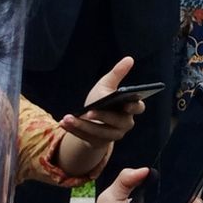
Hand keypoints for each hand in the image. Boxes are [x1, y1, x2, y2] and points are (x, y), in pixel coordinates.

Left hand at [57, 57, 143, 177]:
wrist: (90, 119)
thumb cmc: (102, 99)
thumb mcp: (107, 85)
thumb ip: (117, 73)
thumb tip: (129, 59)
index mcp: (130, 108)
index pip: (139, 107)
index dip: (134, 106)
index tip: (125, 104)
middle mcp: (125, 124)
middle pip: (118, 122)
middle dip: (103, 116)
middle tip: (89, 111)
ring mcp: (112, 135)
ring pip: (100, 132)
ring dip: (83, 126)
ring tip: (69, 118)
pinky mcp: (98, 143)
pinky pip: (87, 138)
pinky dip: (75, 130)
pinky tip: (64, 122)